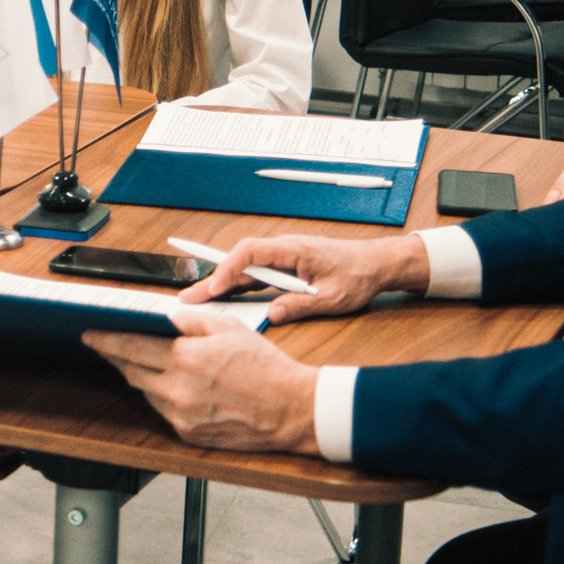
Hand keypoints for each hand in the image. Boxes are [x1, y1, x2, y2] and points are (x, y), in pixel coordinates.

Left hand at [84, 316, 319, 452]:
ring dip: (140, 376)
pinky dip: (161, 396)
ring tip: (141, 362)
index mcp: (187, 359)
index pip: (131, 346)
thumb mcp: (230, 328)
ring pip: (145, 392)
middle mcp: (179, 390)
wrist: (293, 410)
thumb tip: (161, 315)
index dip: (105, 340)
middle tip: (106, 345)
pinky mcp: (189, 434)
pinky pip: (162, 411)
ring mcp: (182, 416)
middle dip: (116, 357)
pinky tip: (170, 385)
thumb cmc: (266, 367)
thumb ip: (190, 321)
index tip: (89, 334)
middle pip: (130, 371)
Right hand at [176, 232, 428, 324]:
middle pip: (239, 262)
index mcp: (292, 250)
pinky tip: (222, 300)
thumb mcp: (333, 297)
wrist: (376, 265)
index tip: (215, 288)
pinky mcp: (284, 270)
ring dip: (221, 284)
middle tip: (187, 297)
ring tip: (196, 301)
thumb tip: (273, 314)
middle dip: (212, 279)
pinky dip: (237, 288)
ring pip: (244, 270)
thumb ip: (301, 305)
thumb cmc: (358, 275)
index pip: (250, 252)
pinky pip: (255, 277)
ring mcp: (282, 260)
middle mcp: (282, 251)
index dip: (229, 269)